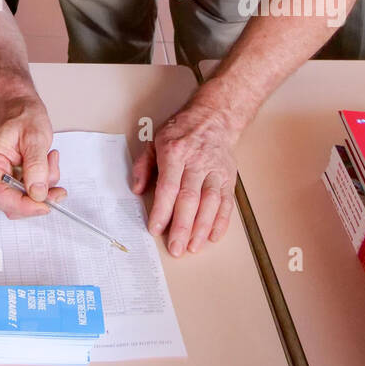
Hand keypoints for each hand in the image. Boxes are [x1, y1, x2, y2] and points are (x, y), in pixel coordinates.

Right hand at [0, 99, 65, 218]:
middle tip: (57, 188)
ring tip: (50, 162)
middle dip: (37, 198)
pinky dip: (42, 185)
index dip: (23, 206)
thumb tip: (38, 193)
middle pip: (10, 204)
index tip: (46, 204)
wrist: (22, 112)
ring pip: (22, 201)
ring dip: (43, 189)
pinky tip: (46, 165)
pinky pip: (27, 195)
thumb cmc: (25, 119)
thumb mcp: (35, 137)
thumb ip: (37, 166)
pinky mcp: (10, 181)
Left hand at [131, 98, 238, 255]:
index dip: (162, 210)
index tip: (156, 228)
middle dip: (182, 226)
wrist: (214, 117)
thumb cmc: (182, 130)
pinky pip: (227, 202)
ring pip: (210, 203)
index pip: (169, 186)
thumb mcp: (155, 140)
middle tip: (176, 248)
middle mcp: (197, 163)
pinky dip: (221, 221)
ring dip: (202, 228)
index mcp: (175, 153)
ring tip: (193, 247)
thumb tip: (137, 189)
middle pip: (190, 198)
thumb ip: (143, 165)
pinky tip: (213, 236)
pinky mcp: (228, 178)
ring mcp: (214, 171)